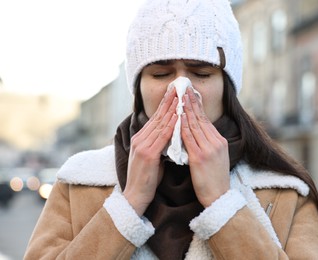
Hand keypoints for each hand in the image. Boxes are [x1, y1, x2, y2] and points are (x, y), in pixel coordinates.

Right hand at [123, 87, 177, 215]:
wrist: (136, 196)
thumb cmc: (147, 178)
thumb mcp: (153, 157)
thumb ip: (159, 144)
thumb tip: (171, 135)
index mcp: (140, 139)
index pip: (156, 118)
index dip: (165, 104)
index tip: (174, 92)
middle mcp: (140, 139)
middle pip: (157, 116)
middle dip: (169, 101)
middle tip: (178, 87)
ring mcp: (142, 146)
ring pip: (160, 123)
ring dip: (171, 109)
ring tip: (180, 96)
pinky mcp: (147, 154)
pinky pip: (161, 137)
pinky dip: (170, 125)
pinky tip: (177, 116)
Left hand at [181, 87, 229, 206]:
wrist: (219, 197)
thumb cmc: (214, 180)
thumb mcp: (216, 158)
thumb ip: (208, 144)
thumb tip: (198, 133)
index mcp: (219, 141)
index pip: (205, 120)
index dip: (197, 106)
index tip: (190, 94)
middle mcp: (216, 142)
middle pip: (200, 118)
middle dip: (191, 102)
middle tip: (183, 88)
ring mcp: (209, 149)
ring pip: (194, 125)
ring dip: (185, 109)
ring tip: (179, 96)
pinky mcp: (200, 157)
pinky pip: (189, 138)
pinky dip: (182, 126)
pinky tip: (177, 117)